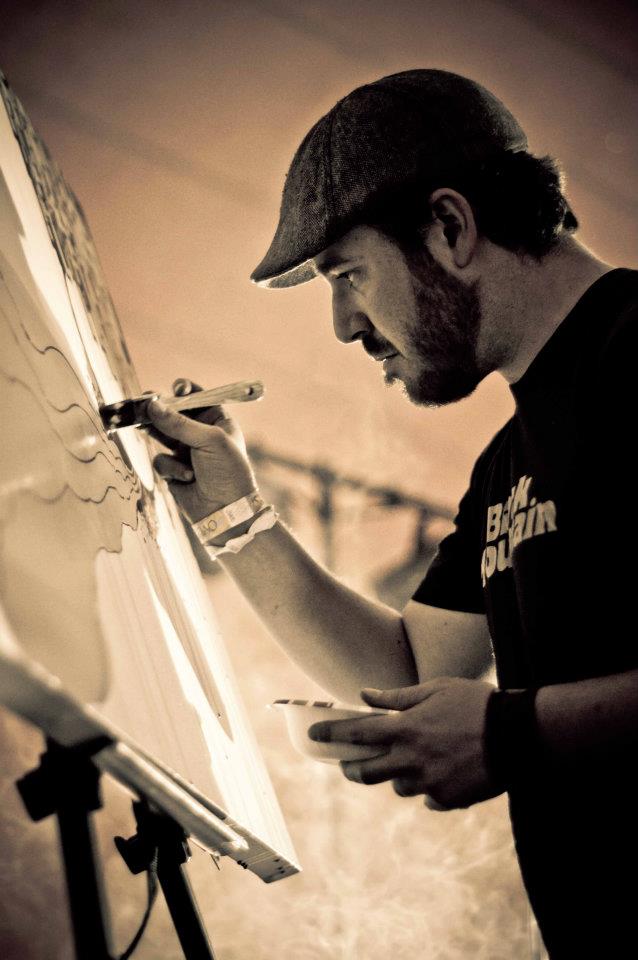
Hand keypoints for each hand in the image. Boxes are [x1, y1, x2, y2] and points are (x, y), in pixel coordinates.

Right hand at [147, 380, 257, 524]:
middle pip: (173, 414)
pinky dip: (171, 468)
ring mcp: (186, 452)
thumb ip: (179, 423)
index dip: (185, 391)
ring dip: (156, 432)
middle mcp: (201, 434)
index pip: (199, 398)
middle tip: (144, 403)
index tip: (176, 388)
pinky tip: (187, 477)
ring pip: (161, 434)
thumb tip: (152, 406)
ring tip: (142, 424)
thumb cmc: (228, 472)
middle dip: (159, 410)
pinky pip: (161, 461)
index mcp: (218, 421)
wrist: (227, 511)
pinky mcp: (174, 471)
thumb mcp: (210, 441)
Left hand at [308, 678, 501, 809]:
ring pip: (398, 786)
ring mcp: (428, 783)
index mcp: (405, 729)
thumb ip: (397, 698)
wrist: (517, 736)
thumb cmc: (476, 704)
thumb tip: (365, 695)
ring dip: (397, 774)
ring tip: (412, 759)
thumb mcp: (436, 690)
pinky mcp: (448, 799)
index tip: (313, 734)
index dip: (331, 734)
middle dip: (352, 768)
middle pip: (366, 772)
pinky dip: (429, 785)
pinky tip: (443, 771)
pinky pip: (428, 797)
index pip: (356, 734)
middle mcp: (411, 760)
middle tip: (349, 764)